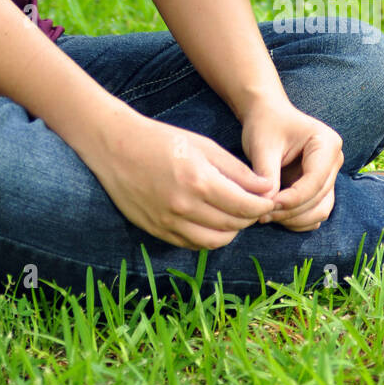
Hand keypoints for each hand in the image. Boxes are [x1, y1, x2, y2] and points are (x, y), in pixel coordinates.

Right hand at [92, 111, 276, 251]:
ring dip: (231, 231)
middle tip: (253, 205)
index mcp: (198, 181)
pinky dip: (209, 237)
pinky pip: (194, 245)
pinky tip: (211, 221)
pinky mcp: (158, 231)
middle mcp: (184, 207)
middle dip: (250, 217)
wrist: (115, 147)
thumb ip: (236, 170)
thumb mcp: (203, 146)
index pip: (244, 206)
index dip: (262, 205)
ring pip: (216, 241)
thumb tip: (266, 188)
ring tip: (233, 214)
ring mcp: (169, 223)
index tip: (268, 199)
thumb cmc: (161, 140)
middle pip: (233, 225)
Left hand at [240, 97, 343, 231]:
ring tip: (266, 216)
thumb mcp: (262, 145)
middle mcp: (334, 160)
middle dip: (291, 210)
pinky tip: (275, 216)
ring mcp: (330, 175)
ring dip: (295, 219)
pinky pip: (315, 211)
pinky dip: (297, 219)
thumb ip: (267, 174)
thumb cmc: (264, 125)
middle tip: (262, 214)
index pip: (315, 180)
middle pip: (319, 197)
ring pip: (320, 209)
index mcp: (326, 143)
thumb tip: (267, 205)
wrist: (266, 117)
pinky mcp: (321, 187)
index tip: (268, 205)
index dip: (293, 198)